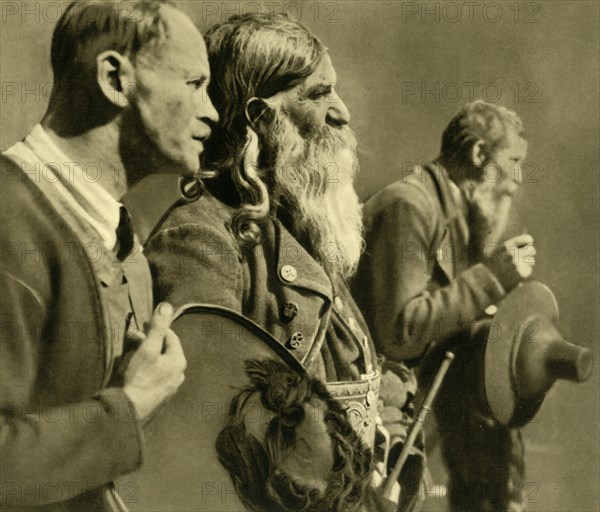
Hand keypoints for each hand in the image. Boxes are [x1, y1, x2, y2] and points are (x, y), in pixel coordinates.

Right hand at [122, 302, 186, 422]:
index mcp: (179, 361)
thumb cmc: (140, 377)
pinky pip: (156, 377)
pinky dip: (147, 370)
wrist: (130, 412)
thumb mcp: (148, 348)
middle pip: (165, 350)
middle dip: (149, 342)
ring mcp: (171, 387)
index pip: (170, 336)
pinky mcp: (161, 397)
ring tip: (132, 355)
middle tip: (132, 340)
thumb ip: (158, 327)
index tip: (141, 327)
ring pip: (160, 364)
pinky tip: (135, 373)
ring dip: (147, 356)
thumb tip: (166, 305)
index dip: (155, 329)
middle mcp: (179, 374)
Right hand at [484, 234, 535, 291]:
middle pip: (532, 250)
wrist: (487, 283)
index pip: (528, 239)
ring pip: (531, 260)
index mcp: (506, 245)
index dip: (527, 243)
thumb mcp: (495, 252)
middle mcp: (512, 253)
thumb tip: (529, 239)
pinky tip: (514, 275)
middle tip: (521, 258)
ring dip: (526, 264)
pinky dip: (523, 272)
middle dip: (528, 254)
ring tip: (514, 268)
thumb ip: (509, 246)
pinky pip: (528, 270)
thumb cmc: (491, 266)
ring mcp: (517, 264)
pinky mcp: (521, 274)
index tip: (524, 246)